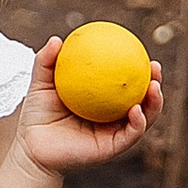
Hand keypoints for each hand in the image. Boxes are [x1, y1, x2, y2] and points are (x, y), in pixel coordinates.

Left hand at [13, 35, 162, 173]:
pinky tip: (136, 109)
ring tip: (155, 87)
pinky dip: (138, 122)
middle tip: (156, 67)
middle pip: (141, 99)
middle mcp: (112, 117)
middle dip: (155, 83)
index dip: (137, 67)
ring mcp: (114, 133)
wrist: (31, 148)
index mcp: (101, 101)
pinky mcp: (112, 148)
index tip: (141, 50)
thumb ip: (46, 62)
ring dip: (154, 104)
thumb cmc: (37, 116)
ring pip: (144, 118)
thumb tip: (57, 39)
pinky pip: (130, 135)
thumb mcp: (41, 84)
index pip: (124, 82)